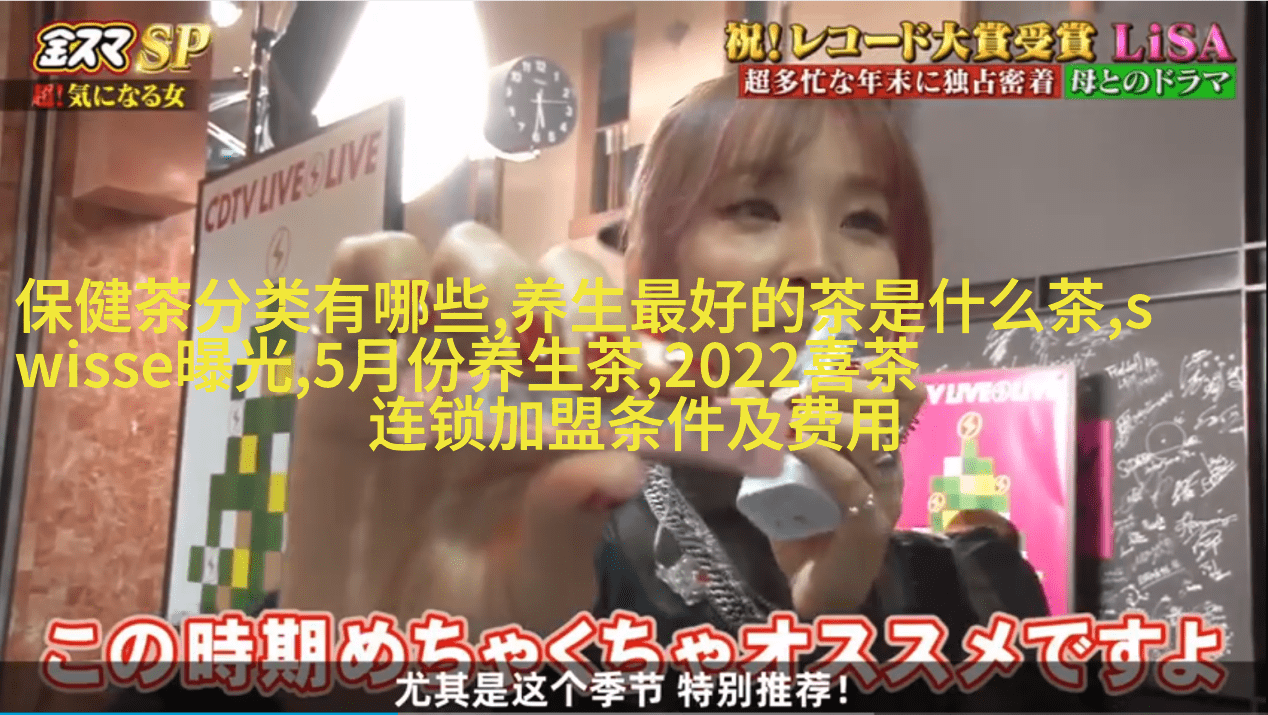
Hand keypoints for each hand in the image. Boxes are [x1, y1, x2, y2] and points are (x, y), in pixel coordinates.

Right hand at [281, 225, 646, 634]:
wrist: (362, 652)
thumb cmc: (468, 623)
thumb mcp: (533, 601)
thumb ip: (568, 535)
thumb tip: (618, 466)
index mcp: (579, 416)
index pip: (625, 332)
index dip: (640, 335)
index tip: (645, 376)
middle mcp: (515, 370)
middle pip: (558, 272)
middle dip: (573, 310)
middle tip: (565, 376)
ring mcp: (433, 354)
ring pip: (471, 251)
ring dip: (486, 290)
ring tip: (473, 376)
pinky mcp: (350, 355)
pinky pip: (369, 267)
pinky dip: (385, 278)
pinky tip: (390, 355)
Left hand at [754, 364, 925, 617]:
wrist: (815, 592)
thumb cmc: (804, 527)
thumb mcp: (785, 471)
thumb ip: (769, 433)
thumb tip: (738, 389)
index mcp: (879, 449)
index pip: (905, 394)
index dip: (878, 368)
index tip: (836, 362)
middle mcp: (889, 467)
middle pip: (889, 404)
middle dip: (842, 385)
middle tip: (801, 390)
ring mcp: (883, 496)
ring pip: (871, 437)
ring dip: (828, 416)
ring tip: (792, 416)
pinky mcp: (868, 525)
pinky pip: (849, 480)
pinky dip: (819, 454)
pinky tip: (793, 442)